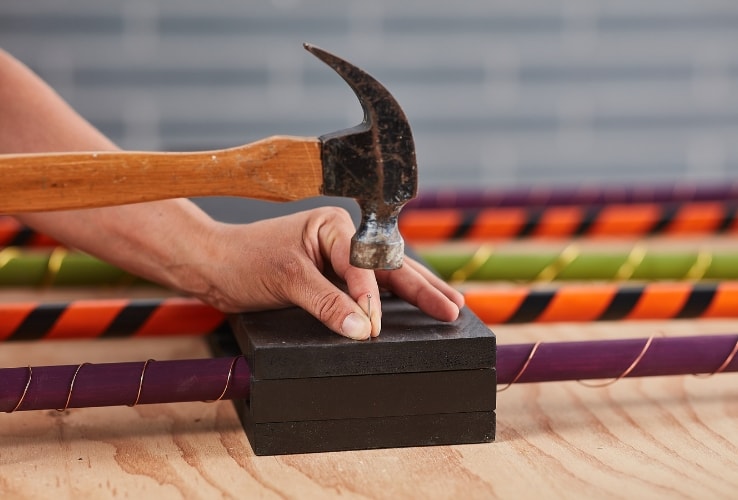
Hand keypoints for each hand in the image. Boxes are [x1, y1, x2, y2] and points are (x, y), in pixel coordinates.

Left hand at [189, 207, 464, 339]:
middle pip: (390, 265)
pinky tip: (414, 308)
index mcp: (334, 226)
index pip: (363, 265)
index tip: (371, 327)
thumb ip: (325, 303)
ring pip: (386, 276)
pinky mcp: (331, 277)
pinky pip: (368, 289)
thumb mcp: (286, 280)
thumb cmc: (243, 261)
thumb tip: (361, 329)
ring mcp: (338, 258)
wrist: (213, 266)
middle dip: (422, 287)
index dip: (369, 297)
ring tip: (449, 305)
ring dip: (416, 292)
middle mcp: (342, 239)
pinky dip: (392, 301)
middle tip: (453, 308)